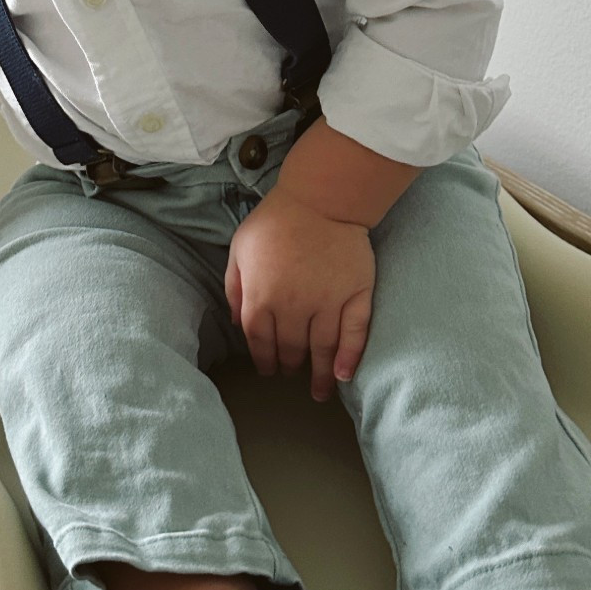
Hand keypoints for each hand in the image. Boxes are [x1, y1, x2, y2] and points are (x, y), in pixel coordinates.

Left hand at [224, 189, 373, 401]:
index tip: (268, 369)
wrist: (322, 197)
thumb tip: (236, 322)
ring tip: (319, 392)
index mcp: (261, 297)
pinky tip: (345, 375)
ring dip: (319, 375)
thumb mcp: (239, 248)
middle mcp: (293, 306)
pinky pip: (355, 333)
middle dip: (289, 366)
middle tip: (292, 373)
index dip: (263, 359)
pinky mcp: (356, 295)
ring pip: (322, 349)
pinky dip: (350, 357)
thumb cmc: (276, 220)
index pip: (259, 341)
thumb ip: (234, 287)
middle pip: (290, 349)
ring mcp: (328, 302)